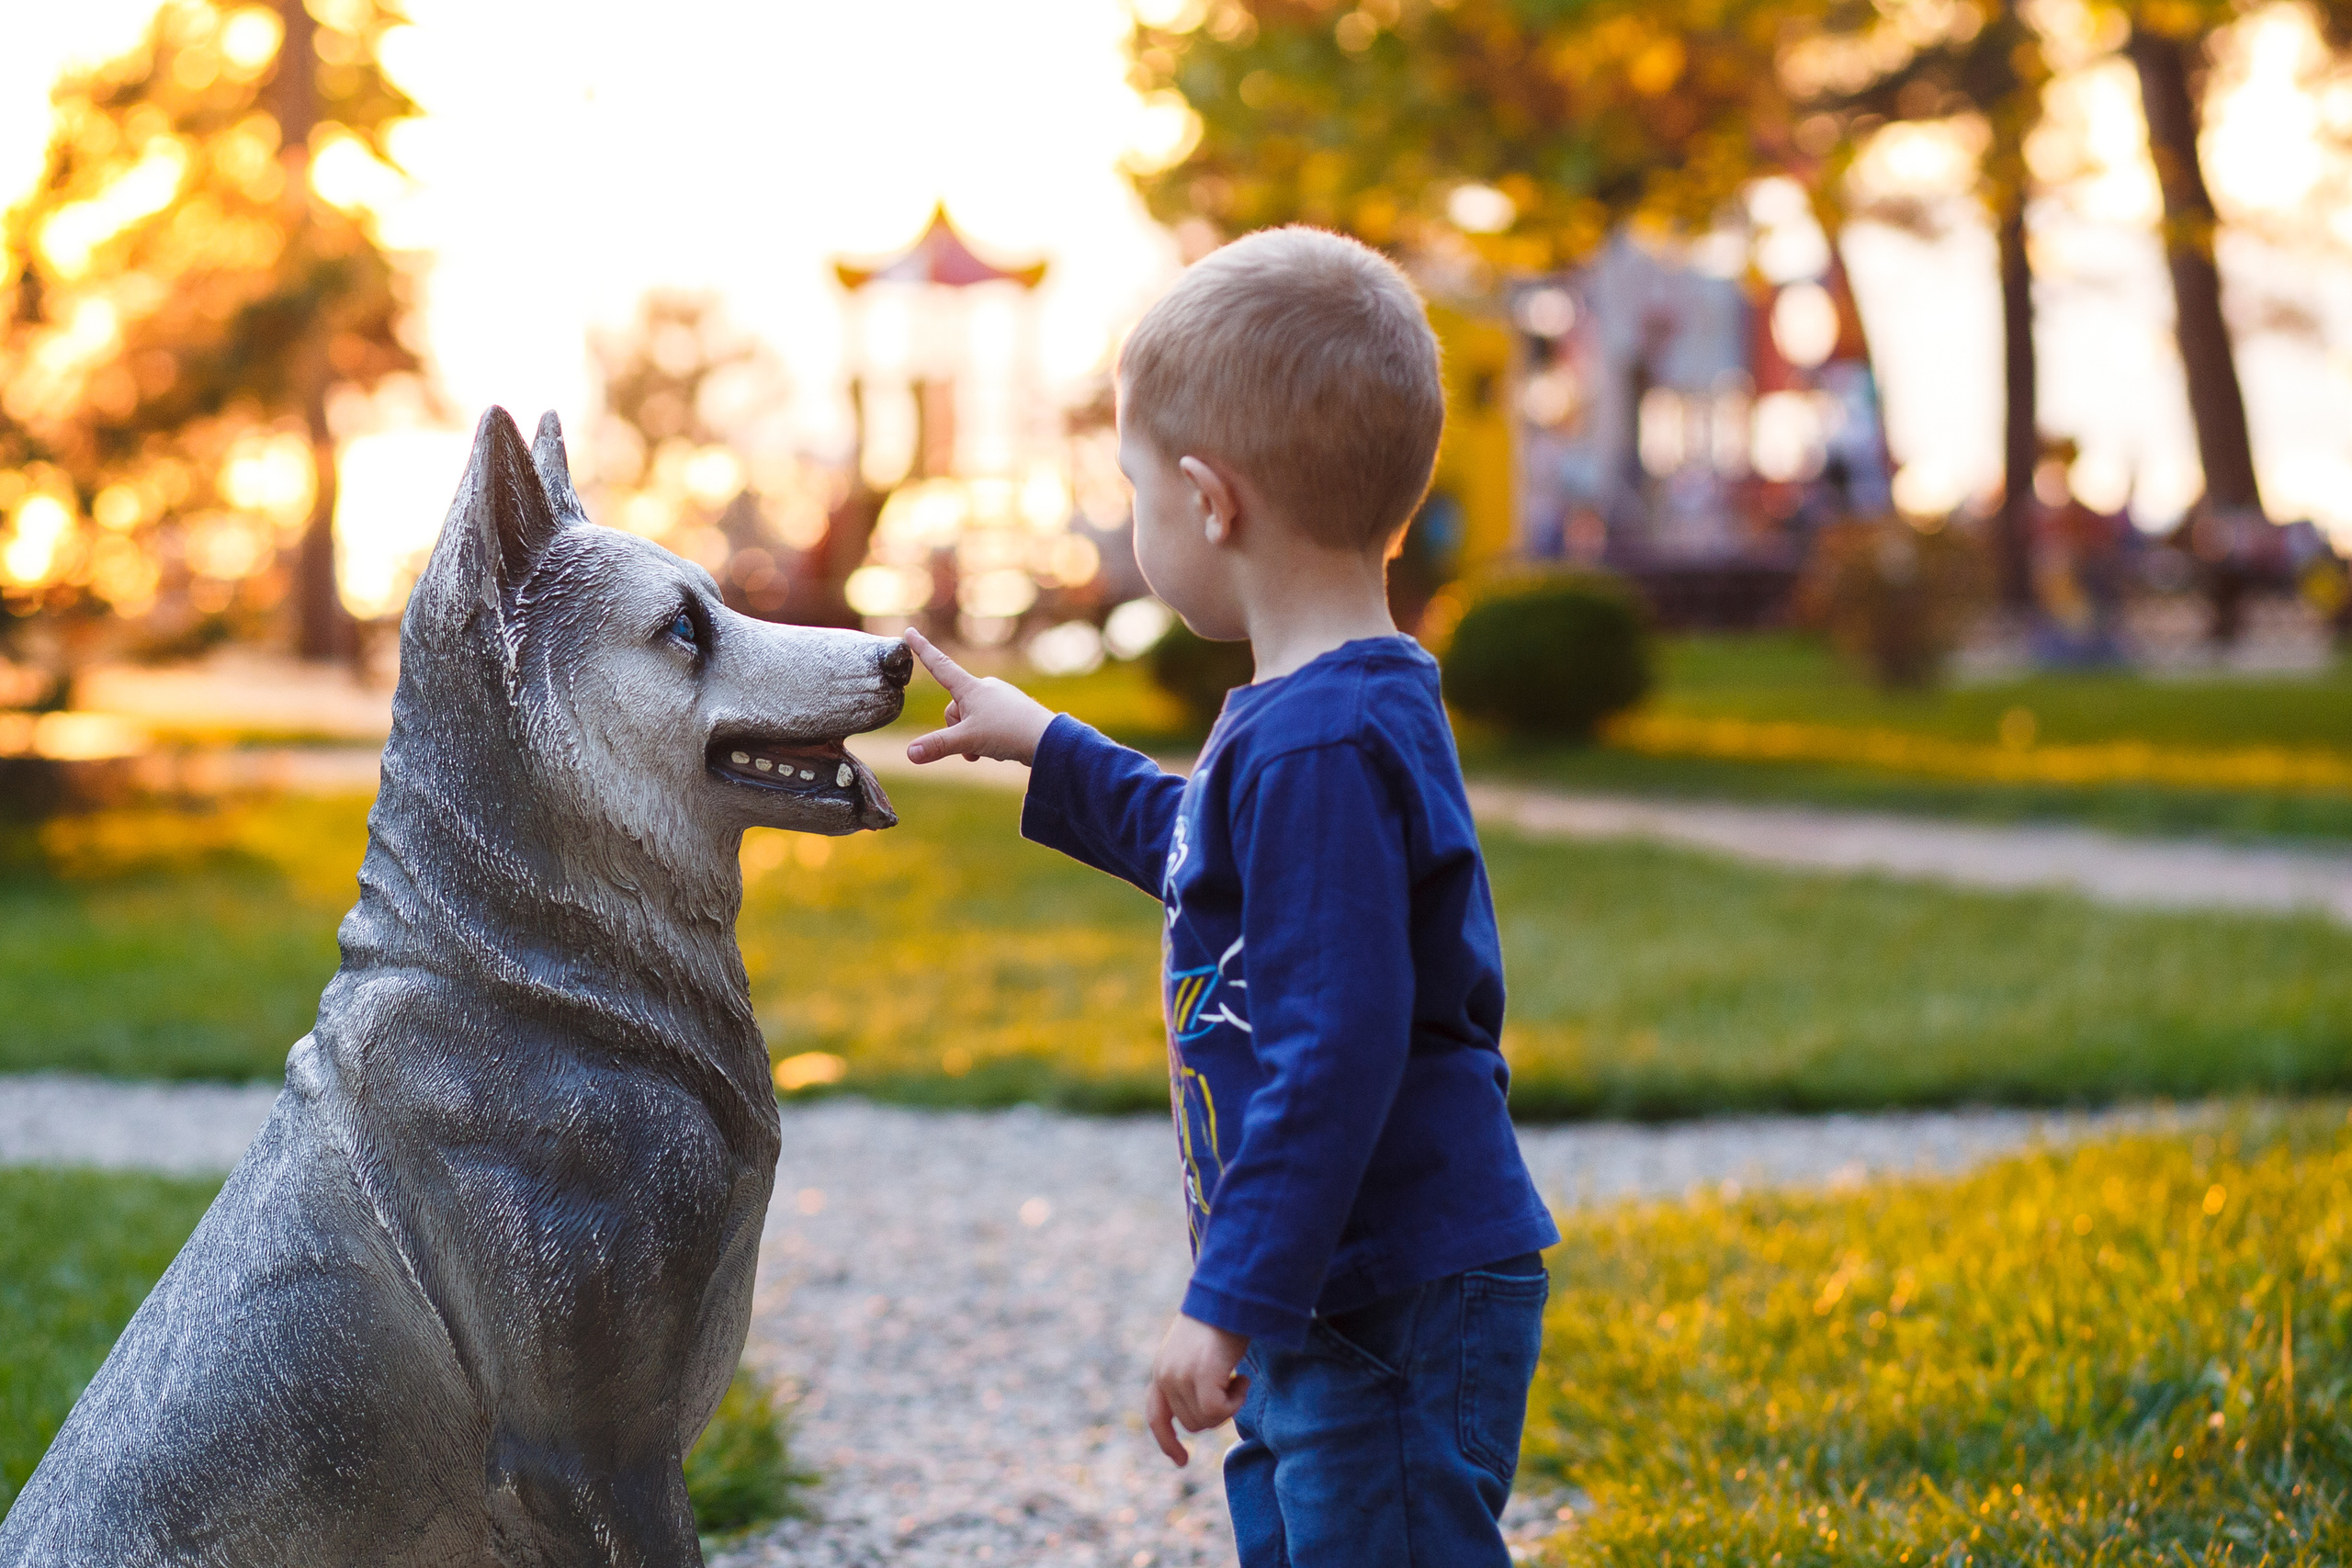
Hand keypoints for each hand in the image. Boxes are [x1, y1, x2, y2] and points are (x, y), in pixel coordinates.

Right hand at [901, 628, 1055, 766]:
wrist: (1048, 739)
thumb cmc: (1008, 733)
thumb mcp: (968, 740)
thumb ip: (938, 745)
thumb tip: (910, 753)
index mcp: (971, 688)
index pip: (939, 665)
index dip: (923, 650)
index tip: (910, 632)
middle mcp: (985, 688)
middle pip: (955, 708)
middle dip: (957, 730)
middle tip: (973, 745)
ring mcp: (1000, 698)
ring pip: (972, 719)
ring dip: (972, 738)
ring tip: (989, 749)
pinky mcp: (1012, 711)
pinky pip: (989, 724)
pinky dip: (988, 739)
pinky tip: (1001, 749)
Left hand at [1144, 1314, 1249, 1465]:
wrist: (1229, 1293)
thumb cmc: (1221, 1319)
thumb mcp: (1197, 1351)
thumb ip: (1192, 1377)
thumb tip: (1206, 1412)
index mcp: (1162, 1369)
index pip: (1156, 1415)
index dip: (1166, 1440)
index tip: (1181, 1461)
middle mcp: (1165, 1375)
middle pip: (1192, 1423)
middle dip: (1217, 1412)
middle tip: (1234, 1384)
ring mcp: (1180, 1376)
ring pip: (1206, 1420)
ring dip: (1228, 1406)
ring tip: (1237, 1375)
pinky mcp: (1200, 1376)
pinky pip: (1218, 1410)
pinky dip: (1235, 1401)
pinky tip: (1242, 1378)